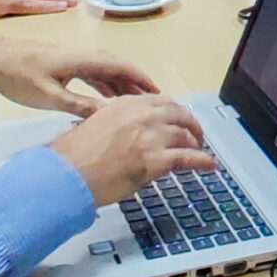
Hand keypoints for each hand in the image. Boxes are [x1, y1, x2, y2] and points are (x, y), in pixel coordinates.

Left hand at [0, 38, 159, 113]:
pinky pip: (92, 73)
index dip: (140, 78)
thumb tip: (108, 115)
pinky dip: (104, 85)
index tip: (158, 92)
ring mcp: (72, 59)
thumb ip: (79, 105)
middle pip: (116, 67)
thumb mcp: (49, 96)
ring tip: (136, 103)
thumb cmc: (18, 78)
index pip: (119, 65)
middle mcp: (81, 55)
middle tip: (154, 102)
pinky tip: (108, 100)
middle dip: (136, 83)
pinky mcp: (63, 64)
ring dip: (121, 85)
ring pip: (104, 70)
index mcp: (80, 60)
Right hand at [49, 96, 219, 204]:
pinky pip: (187, 158)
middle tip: (196, 134)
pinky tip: (209, 164)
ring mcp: (151, 136)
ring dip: (195, 143)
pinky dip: (202, 161)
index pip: (162, 102)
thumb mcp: (94, 125)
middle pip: (179, 114)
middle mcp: (142, 115)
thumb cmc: (73, 156)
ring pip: (185, 135)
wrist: (67, 174)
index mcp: (126, 104)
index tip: (179, 118)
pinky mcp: (155, 159)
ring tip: (200, 150)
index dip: (175, 112)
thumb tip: (126, 132)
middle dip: (191, 124)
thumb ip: (115, 122)